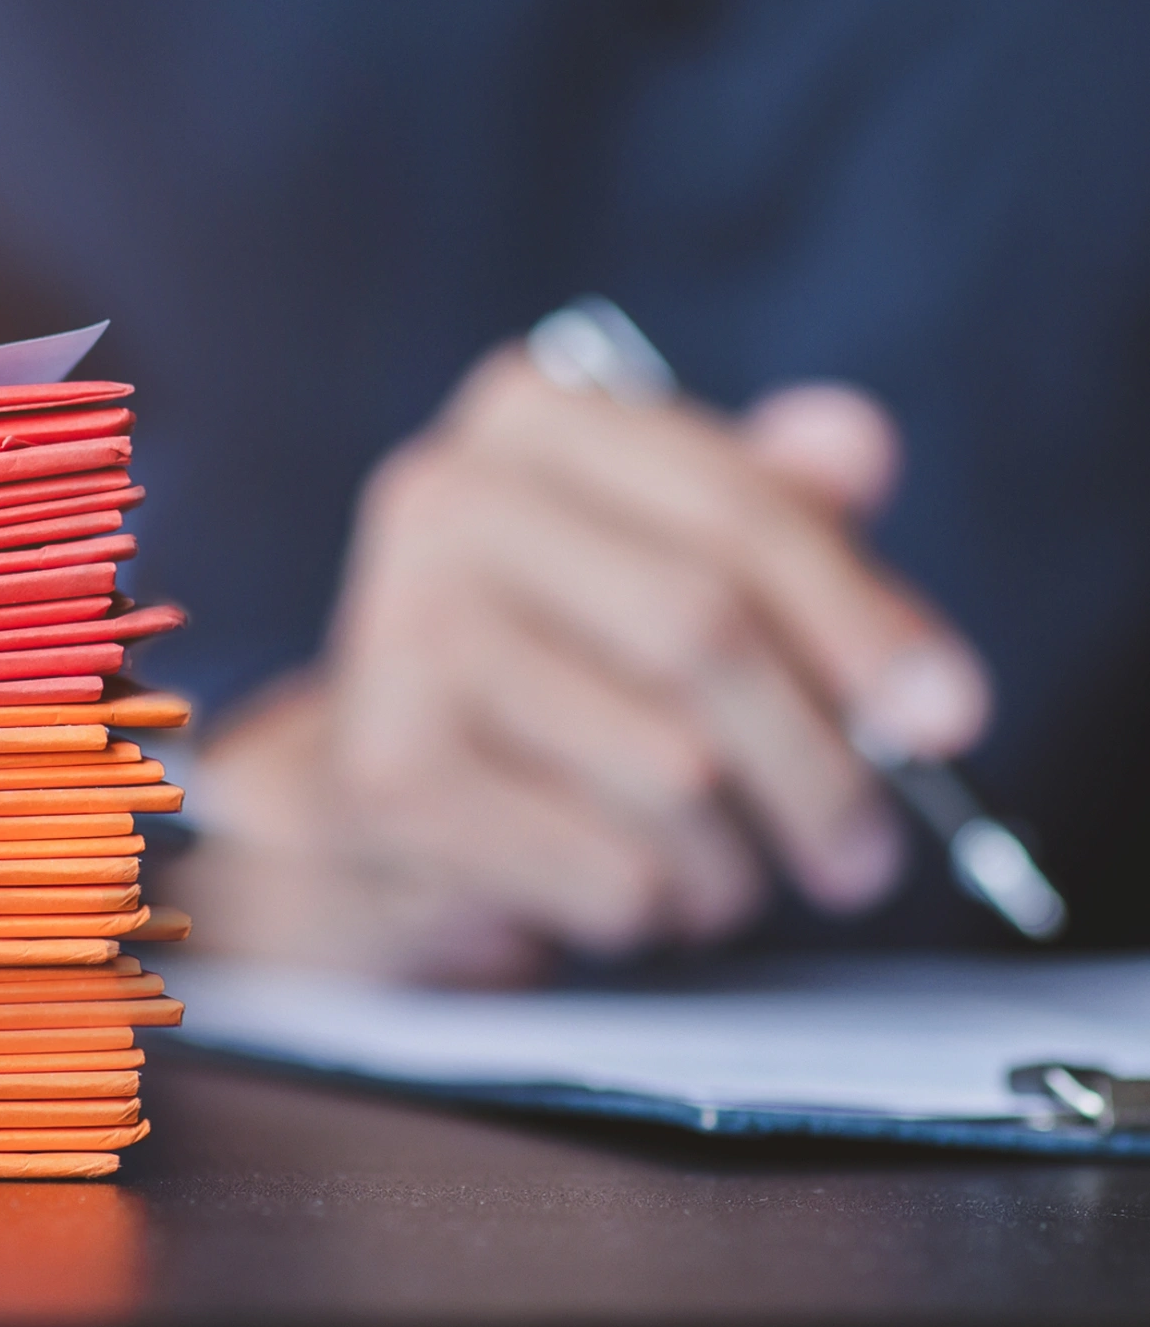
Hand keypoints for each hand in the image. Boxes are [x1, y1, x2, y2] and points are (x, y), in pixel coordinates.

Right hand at [164, 347, 990, 984]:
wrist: (379, 802)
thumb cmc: (557, 677)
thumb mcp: (673, 569)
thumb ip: (773, 507)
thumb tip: (860, 449)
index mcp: (526, 417)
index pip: (735, 507)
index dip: (862, 620)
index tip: (948, 719)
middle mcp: (444, 500)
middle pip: (704, 634)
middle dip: (819, 766)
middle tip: (862, 857)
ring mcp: (400, 635)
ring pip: (668, 771)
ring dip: (730, 861)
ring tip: (714, 876)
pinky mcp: (390, 777)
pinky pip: (605, 869)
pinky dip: (650, 909)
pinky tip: (621, 891)